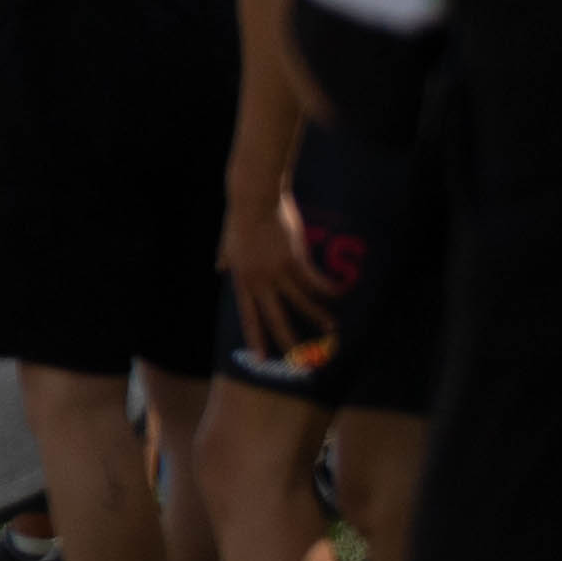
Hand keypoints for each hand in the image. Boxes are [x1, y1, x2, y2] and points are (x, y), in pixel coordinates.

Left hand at [223, 179, 323, 366]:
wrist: (253, 199)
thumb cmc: (240, 218)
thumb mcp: (227, 242)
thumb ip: (225, 258)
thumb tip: (219, 267)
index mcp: (242, 279)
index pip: (248, 316)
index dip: (255, 337)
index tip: (260, 357)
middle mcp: (259, 281)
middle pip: (274, 318)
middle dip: (287, 340)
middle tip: (299, 361)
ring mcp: (277, 271)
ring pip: (300, 302)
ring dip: (317, 317)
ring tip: (331, 330)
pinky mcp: (294, 260)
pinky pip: (315, 281)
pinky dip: (329, 288)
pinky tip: (341, 293)